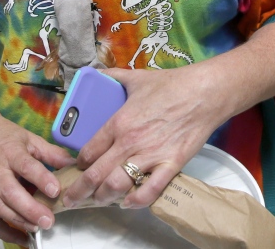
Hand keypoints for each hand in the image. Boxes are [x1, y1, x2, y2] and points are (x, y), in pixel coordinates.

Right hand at [0, 103, 76, 244]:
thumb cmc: (3, 137)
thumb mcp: (29, 139)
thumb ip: (51, 153)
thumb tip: (73, 163)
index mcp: (9, 152)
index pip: (25, 166)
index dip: (41, 178)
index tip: (56, 190)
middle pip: (10, 192)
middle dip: (29, 209)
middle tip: (48, 220)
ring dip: (18, 221)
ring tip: (37, 228)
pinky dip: (4, 232)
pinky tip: (21, 238)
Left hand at [61, 65, 227, 209]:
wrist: (204, 92)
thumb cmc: (172, 84)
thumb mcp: (137, 77)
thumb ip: (113, 76)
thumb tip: (98, 72)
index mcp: (118, 122)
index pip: (88, 151)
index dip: (78, 163)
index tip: (76, 167)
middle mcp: (130, 142)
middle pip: (95, 174)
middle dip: (79, 190)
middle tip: (70, 198)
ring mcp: (150, 156)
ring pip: (116, 186)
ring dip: (103, 197)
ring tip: (98, 199)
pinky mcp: (170, 165)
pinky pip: (149, 191)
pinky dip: (136, 201)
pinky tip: (128, 202)